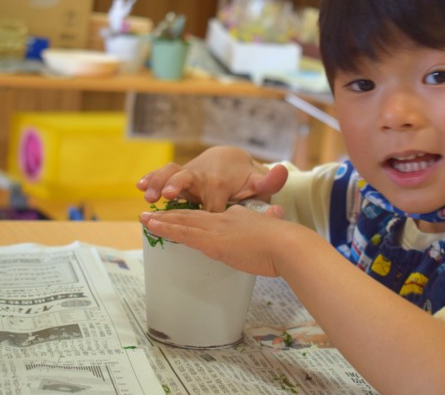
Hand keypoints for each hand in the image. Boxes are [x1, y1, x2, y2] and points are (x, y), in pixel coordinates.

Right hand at [136, 146, 287, 211]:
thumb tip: (283, 170)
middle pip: (188, 180)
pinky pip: (163, 174)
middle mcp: (202, 176)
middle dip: (177, 186)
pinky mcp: (179, 177)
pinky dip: (151, 178)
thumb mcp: (258, 182)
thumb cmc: (245, 179)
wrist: (232, 161)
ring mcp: (189, 175)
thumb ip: (269, 181)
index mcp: (221, 183)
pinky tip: (138, 185)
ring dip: (158, 181)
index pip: (213, 201)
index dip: (210, 212)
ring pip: (172, 173)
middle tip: (167, 193)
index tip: (207, 221)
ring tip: (147, 193)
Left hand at [139, 203, 298, 275]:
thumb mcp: (277, 225)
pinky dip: (165, 229)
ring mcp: (217, 230)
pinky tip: (152, 227)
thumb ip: (273, 218)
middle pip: (192, 216)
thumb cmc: (285, 241)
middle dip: (171, 215)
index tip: (183, 217)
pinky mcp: (213, 242)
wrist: (286, 245)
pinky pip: (183, 234)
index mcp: (238, 216)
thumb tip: (279, 212)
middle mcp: (224, 218)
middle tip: (151, 214)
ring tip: (144, 219)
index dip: (194, 216)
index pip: (211, 216)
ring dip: (162, 221)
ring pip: (183, 223)